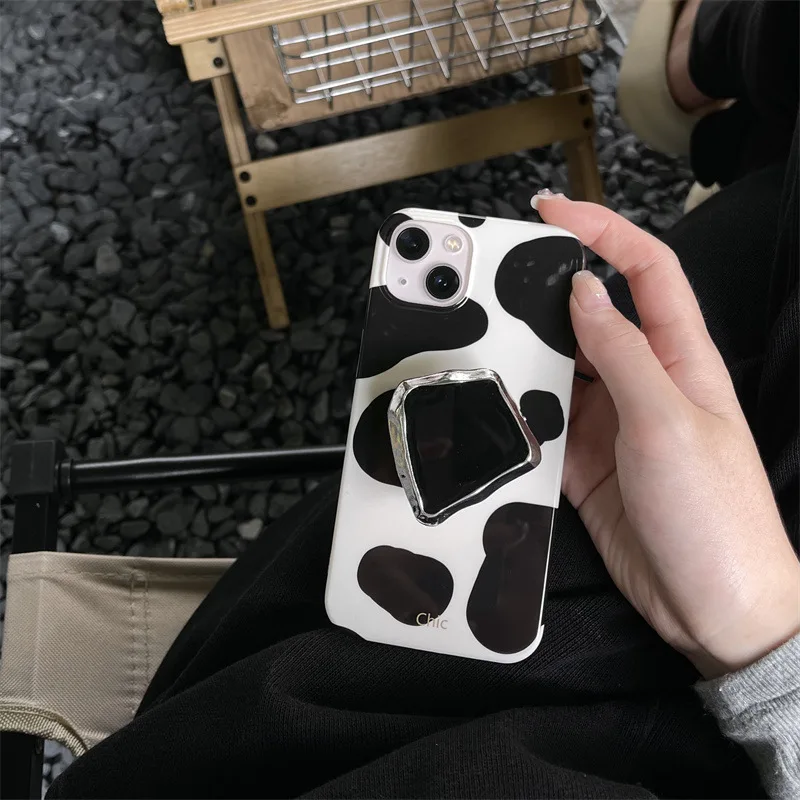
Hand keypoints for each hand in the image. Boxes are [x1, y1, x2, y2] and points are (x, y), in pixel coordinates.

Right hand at [536, 195, 799, 678]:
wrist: (714, 607)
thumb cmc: (716, 516)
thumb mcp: (667, 422)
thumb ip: (623, 354)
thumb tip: (588, 294)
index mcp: (680, 359)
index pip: (645, 271)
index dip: (603, 231)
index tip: (552, 212)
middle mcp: (644, 382)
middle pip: (591, 315)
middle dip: (547, 291)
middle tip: (497, 281)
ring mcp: (612, 422)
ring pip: (560, 367)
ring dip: (527, 353)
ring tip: (487, 342)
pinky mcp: (586, 461)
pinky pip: (545, 420)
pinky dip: (520, 410)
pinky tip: (499, 404)